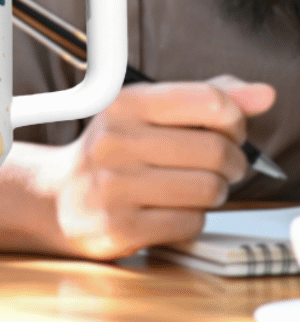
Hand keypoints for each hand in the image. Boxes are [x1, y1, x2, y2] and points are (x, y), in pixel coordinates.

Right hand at [51, 75, 275, 259]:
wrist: (59, 198)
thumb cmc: (114, 152)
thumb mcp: (148, 113)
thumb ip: (205, 98)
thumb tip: (263, 95)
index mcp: (123, 104)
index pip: (209, 101)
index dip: (234, 120)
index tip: (228, 130)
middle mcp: (114, 141)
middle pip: (215, 150)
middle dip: (232, 162)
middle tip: (221, 166)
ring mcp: (114, 186)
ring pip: (208, 189)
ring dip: (214, 192)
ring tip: (195, 187)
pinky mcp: (119, 226)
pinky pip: (190, 222)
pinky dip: (192, 218)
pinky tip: (171, 209)